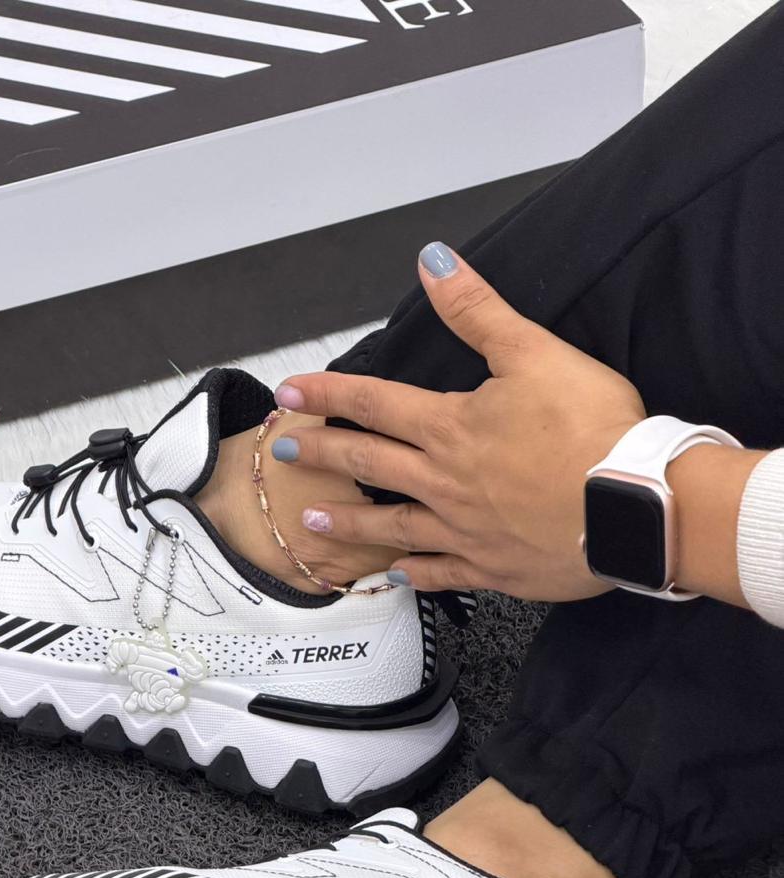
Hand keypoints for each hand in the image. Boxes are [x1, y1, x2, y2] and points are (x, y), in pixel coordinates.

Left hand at [271, 244, 646, 600]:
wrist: (635, 505)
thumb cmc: (591, 426)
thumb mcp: (534, 352)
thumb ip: (478, 310)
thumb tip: (433, 261)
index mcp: (452, 427)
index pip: (374, 403)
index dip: (328, 394)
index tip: (289, 393)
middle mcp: (444, 481)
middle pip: (369, 462)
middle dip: (322, 452)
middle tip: (282, 449)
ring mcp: (464, 531)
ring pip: (392, 525)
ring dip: (349, 520)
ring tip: (313, 519)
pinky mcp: (492, 568)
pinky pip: (441, 573)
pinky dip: (414, 574)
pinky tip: (393, 576)